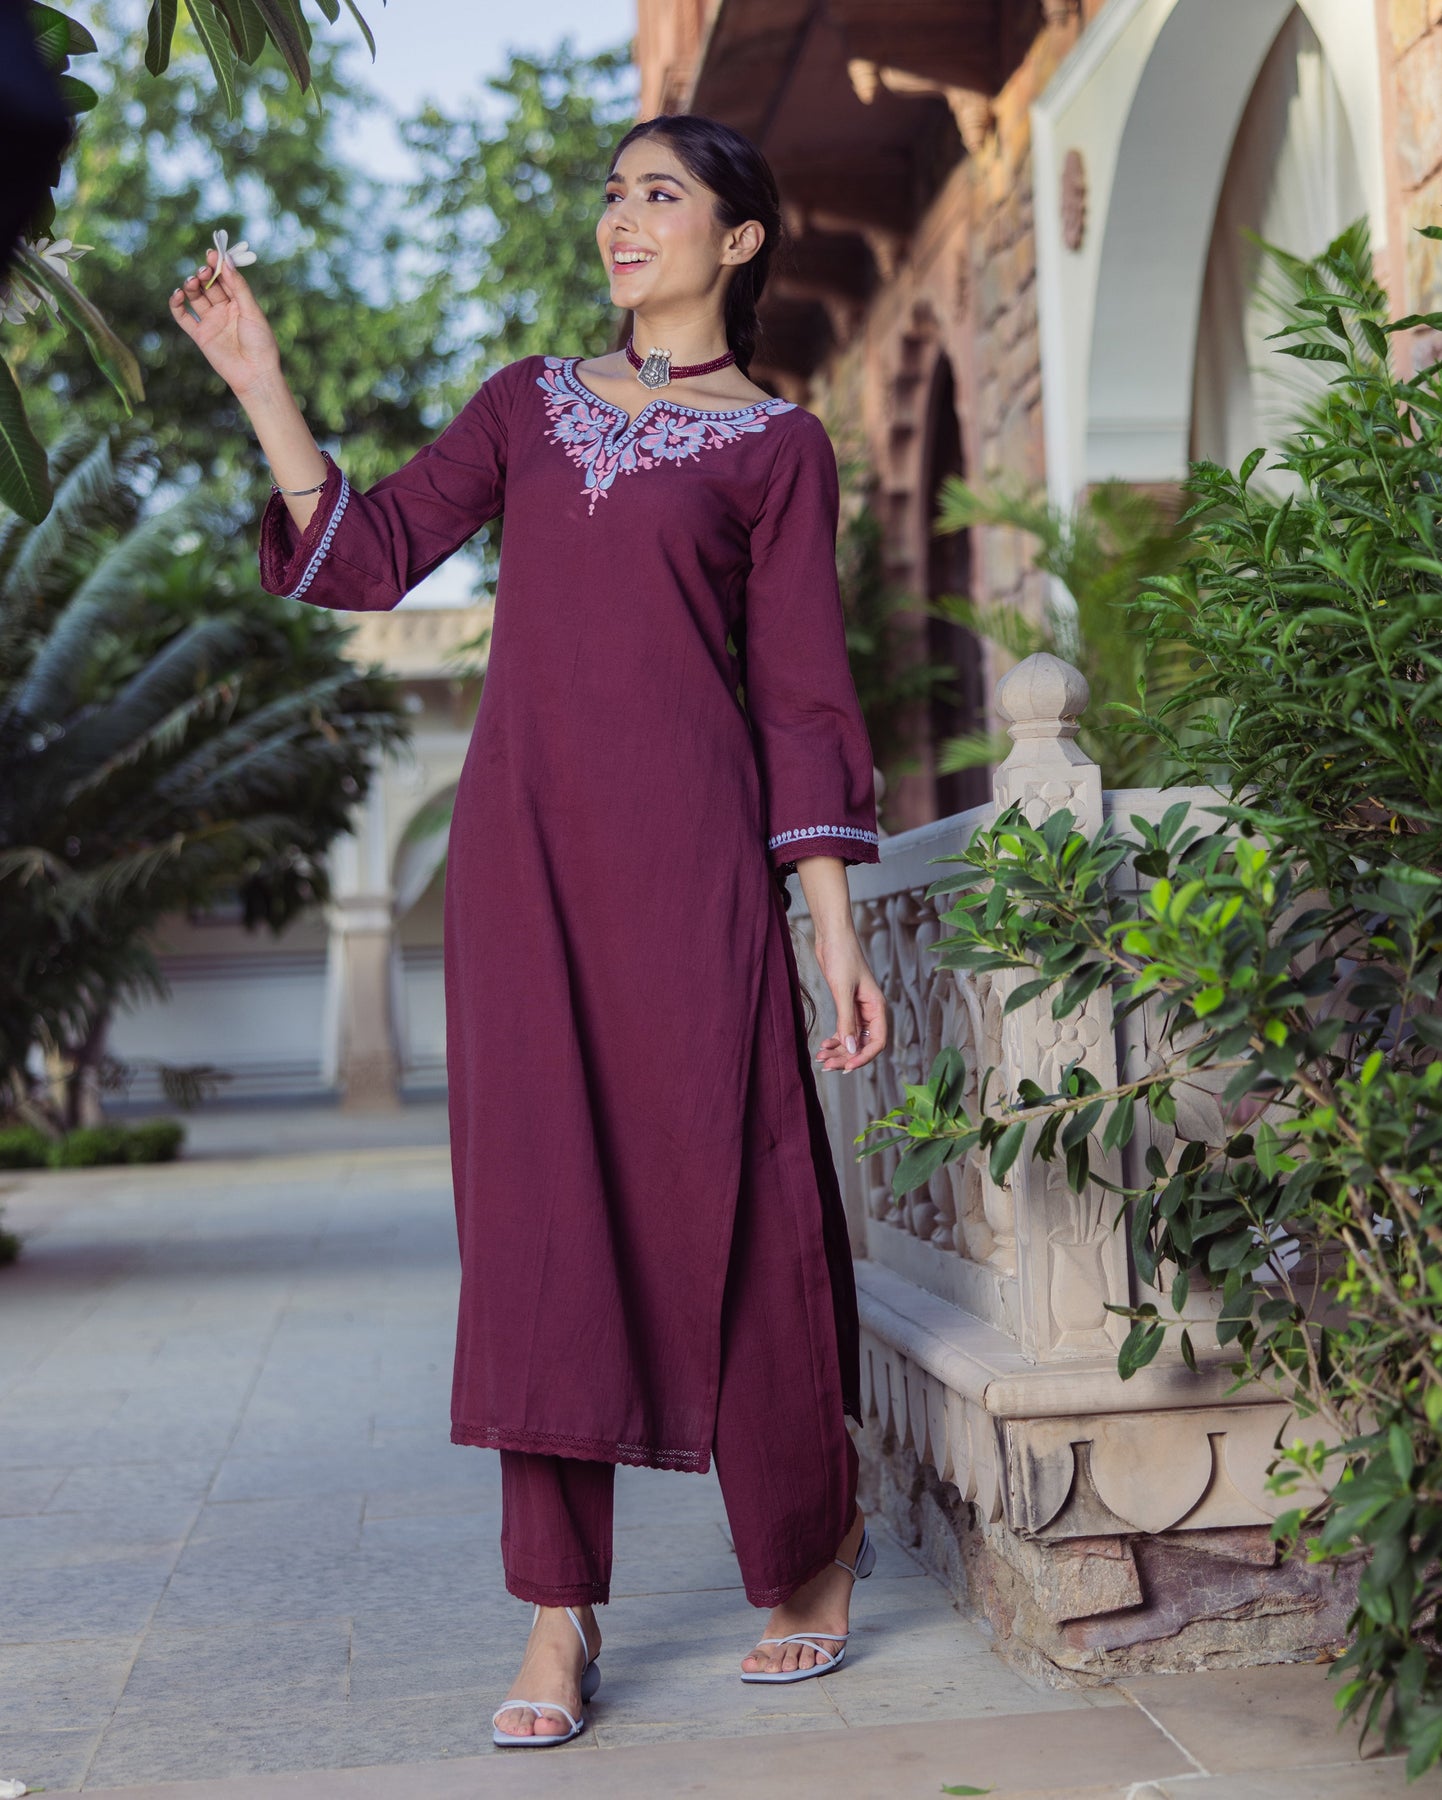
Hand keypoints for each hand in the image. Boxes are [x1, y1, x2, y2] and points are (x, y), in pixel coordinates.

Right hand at [168, 247, 280, 399]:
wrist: (255, 374)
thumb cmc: (260, 343)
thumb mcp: (252, 311)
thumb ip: (238, 287)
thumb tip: (227, 261)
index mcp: (239, 302)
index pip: (225, 278)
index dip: (218, 265)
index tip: (212, 253)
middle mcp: (224, 310)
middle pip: (209, 285)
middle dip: (204, 275)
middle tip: (204, 271)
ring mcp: (211, 322)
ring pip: (195, 297)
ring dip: (191, 286)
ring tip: (193, 282)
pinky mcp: (200, 335)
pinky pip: (183, 317)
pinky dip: (177, 305)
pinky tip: (177, 295)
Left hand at [813, 934, 886, 1074]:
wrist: (831, 936)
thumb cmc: (842, 956)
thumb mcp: (843, 990)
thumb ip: (846, 1021)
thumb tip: (851, 1049)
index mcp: (877, 1007)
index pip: (878, 1042)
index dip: (864, 1057)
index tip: (846, 1067)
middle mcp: (870, 1011)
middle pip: (863, 1044)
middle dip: (846, 1057)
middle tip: (826, 1066)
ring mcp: (858, 1009)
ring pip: (852, 1039)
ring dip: (838, 1051)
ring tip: (820, 1058)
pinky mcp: (845, 1005)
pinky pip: (844, 1030)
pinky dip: (835, 1040)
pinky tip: (823, 1045)